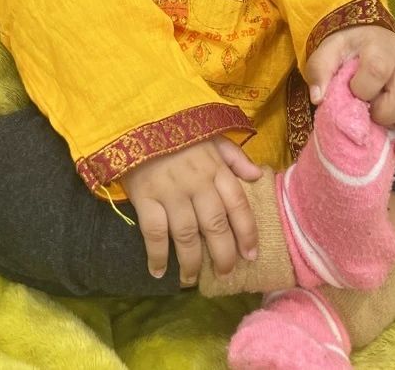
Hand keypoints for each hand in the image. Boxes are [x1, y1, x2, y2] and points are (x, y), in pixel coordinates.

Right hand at [120, 135, 261, 284]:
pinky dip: (157, 256)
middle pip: (215, 226)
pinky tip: (158, 272)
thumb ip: (235, 156)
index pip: (238, 205)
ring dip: (191, 262)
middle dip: (223, 255)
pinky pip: (154, 233)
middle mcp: (197, 182)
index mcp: (215, 168)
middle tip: (226, 273)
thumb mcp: (211, 134)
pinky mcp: (145, 196)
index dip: (247, 233)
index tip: (251, 255)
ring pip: (187, 235)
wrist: (137, 116)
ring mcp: (170, 191)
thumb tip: (257, 176)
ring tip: (192, 279)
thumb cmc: (177, 128)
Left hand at [305, 24, 394, 158]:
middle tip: (369, 114)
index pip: (379, 69)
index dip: (364, 88)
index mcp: (381, 46)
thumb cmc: (348, 52)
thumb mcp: (328, 53)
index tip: (353, 94)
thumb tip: (319, 98)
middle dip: (385, 114)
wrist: (368, 41)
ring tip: (386, 128)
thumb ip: (320, 71)